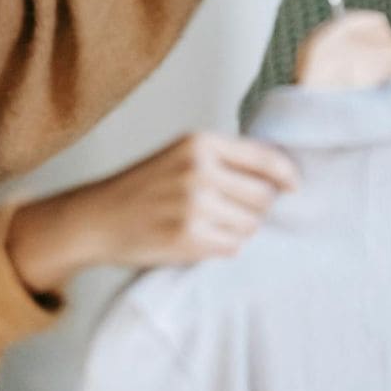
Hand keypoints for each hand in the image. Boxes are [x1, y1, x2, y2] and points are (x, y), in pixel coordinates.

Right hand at [6, 132, 299, 293]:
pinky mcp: (189, 237)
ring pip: (251, 225)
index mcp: (200, 143)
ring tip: (209, 225)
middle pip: (263, 197)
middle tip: (229, 212)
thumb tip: (279, 174)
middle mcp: (199, 169)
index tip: (295, 187)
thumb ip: (223, 159)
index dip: (286, 177)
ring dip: (238, 229)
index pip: (266, 160)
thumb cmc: (140, 188)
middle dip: (254, 208)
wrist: (96, 218)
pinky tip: (199, 240)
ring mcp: (195, 205)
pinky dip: (222, 247)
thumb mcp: (179, 155)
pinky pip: (232, 247)